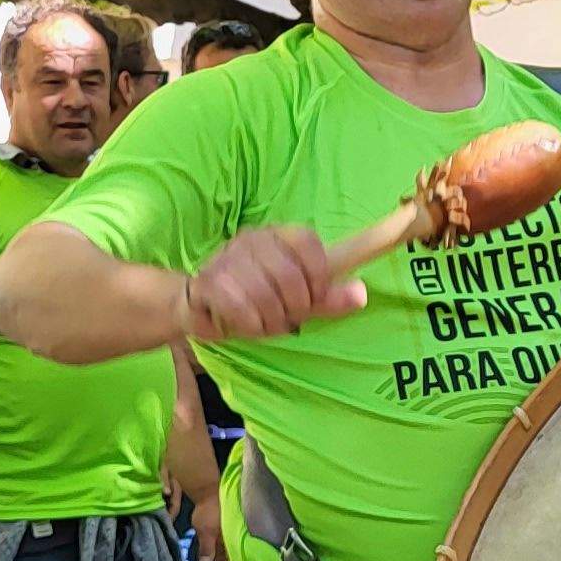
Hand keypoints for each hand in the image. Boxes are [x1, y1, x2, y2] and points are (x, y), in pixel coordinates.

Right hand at [186, 226, 365, 341]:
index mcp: (278, 235)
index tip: (314, 298)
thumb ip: (327, 298)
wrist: (199, 305)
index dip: (318, 275)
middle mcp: (253, 239)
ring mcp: (229, 258)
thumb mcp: (296, 299)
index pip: (308, 242)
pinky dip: (249, 324)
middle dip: (294, 308)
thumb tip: (361, 294)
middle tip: (286, 318)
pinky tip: (246, 324)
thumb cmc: (255, 300)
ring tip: (265, 322)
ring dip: (270, 321)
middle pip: (289, 276)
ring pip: (264, 296)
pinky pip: (240, 307)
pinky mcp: (209, 282)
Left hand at [192, 492, 229, 560]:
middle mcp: (236, 539)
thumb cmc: (209, 510)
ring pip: (229, 555)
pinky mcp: (226, 531)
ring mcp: (232, 535)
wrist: (208, 491)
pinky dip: (219, 556)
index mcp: (234, 539)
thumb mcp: (205, 530)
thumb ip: (207, 547)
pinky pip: (225, 548)